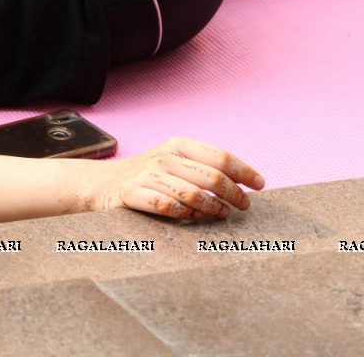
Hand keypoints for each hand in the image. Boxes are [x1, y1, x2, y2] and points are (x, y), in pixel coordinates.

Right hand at [96, 137, 265, 219]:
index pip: (220, 157)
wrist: (103, 184)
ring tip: (223, 214)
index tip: (259, 185)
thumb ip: (202, 166)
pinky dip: (185, 216)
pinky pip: (168, 208)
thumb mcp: (174, 160)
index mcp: (178, 145)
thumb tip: (244, 181)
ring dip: (214, 208)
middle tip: (244, 205)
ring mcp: (148, 176)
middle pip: (213, 178)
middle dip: (235, 194)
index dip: (244, 172)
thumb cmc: (149, 175)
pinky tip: (193, 218)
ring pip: (194, 195)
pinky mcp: (133, 194)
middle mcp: (164, 157)